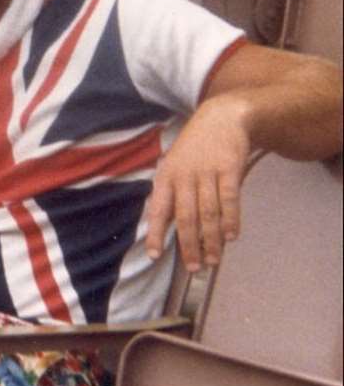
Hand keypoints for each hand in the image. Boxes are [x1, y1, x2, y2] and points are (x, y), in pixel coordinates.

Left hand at [144, 96, 250, 271]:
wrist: (221, 118)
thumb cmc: (194, 149)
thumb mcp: (173, 166)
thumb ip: (170, 194)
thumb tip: (165, 226)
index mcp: (165, 177)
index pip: (157, 210)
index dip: (155, 233)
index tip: (154, 256)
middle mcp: (184, 176)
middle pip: (186, 217)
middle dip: (189, 245)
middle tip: (194, 268)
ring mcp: (207, 172)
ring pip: (209, 213)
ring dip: (212, 239)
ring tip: (214, 259)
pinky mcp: (229, 168)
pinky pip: (230, 199)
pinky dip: (231, 220)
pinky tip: (232, 236)